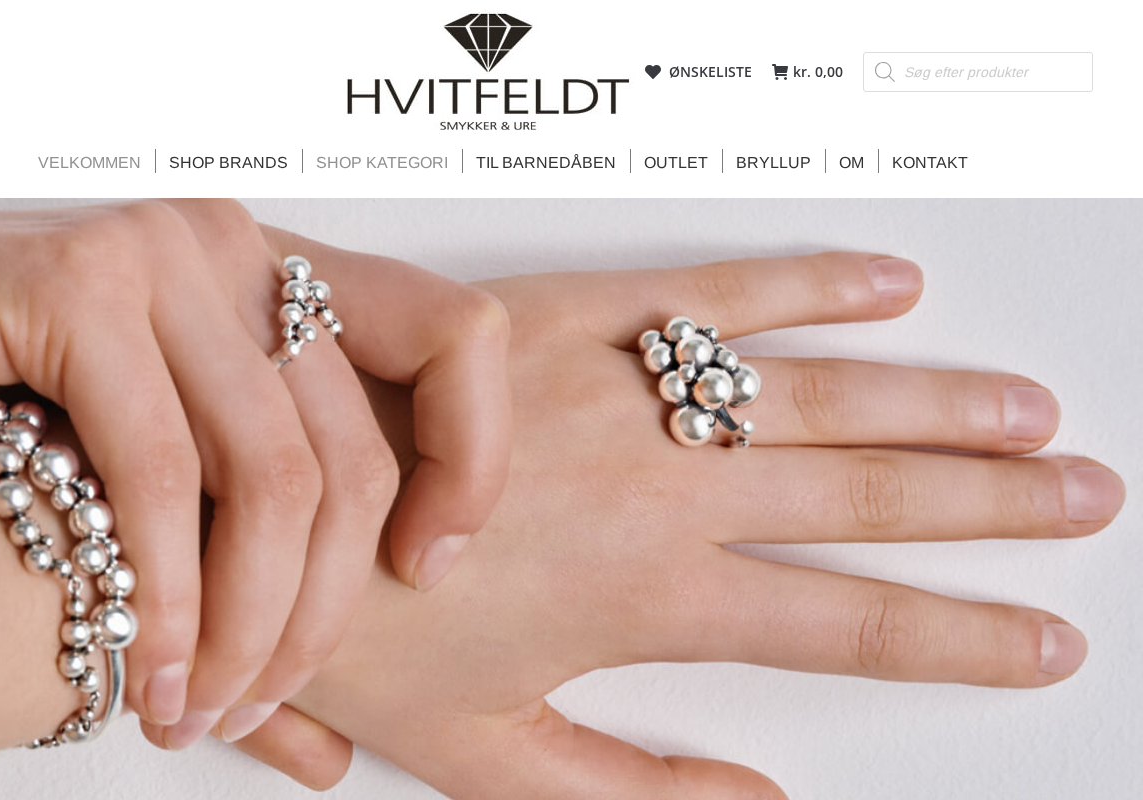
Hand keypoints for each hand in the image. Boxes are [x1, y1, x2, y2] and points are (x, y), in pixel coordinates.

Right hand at [0, 200, 509, 752]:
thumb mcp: (145, 501)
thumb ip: (238, 605)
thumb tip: (329, 750)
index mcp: (273, 282)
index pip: (452, 338)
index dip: (472, 459)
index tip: (430, 567)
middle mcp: (232, 252)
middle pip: (353, 453)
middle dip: (317, 615)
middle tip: (255, 701)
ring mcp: (159, 255)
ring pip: (273, 473)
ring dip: (245, 626)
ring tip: (196, 706)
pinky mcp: (72, 282)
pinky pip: (161, 473)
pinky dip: (162, 598)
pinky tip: (140, 671)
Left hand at [222, 252, 1123, 796]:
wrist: (254, 503)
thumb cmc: (355, 630)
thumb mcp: (487, 760)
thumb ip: (635, 795)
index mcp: (650, 598)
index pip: (850, 624)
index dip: (960, 634)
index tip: (1043, 634)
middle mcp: (658, 492)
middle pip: (864, 496)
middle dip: (988, 504)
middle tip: (1081, 496)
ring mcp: (620, 397)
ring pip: (818, 395)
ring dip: (935, 406)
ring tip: (1025, 413)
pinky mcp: (568, 319)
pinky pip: (711, 293)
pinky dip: (807, 287)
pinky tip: (883, 284)